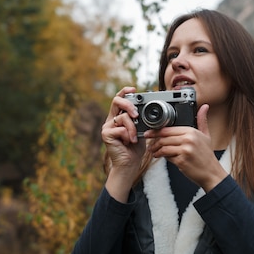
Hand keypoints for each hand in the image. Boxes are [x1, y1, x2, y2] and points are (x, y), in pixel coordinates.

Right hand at [102, 87, 145, 201]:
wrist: (129, 164)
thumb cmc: (135, 148)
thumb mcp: (141, 130)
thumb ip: (140, 119)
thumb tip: (147, 108)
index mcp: (118, 117)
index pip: (119, 99)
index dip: (125, 91)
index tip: (133, 88)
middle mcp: (111, 120)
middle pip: (117, 101)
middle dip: (129, 104)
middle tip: (136, 114)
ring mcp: (107, 126)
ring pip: (123, 116)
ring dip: (133, 128)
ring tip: (134, 138)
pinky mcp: (106, 134)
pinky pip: (120, 128)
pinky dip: (128, 135)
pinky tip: (128, 142)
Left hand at [144, 104, 227, 191]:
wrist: (211, 173)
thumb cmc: (207, 156)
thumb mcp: (206, 135)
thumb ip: (202, 120)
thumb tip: (204, 107)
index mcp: (192, 131)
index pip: (168, 129)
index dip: (156, 131)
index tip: (150, 133)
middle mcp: (188, 139)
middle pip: (164, 138)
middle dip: (154, 141)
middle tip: (150, 144)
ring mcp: (185, 150)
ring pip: (163, 147)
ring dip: (156, 150)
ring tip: (154, 152)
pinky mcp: (181, 161)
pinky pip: (167, 157)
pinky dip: (162, 157)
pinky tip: (161, 157)